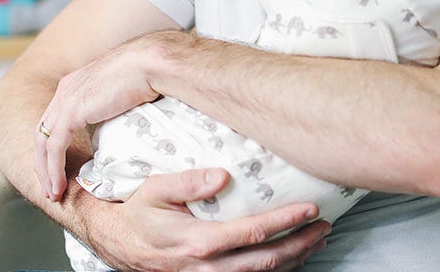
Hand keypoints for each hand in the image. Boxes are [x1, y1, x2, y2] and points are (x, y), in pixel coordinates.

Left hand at [35, 35, 162, 199]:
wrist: (150, 63)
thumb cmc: (148, 74)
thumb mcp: (124, 95)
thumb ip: (113, 109)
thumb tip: (120, 128)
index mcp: (75, 84)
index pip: (54, 120)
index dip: (52, 147)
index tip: (59, 168)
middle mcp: (65, 90)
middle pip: (42, 132)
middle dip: (43, 162)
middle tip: (50, 186)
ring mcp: (66, 100)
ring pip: (43, 143)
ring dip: (46, 171)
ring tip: (53, 193)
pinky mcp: (72, 111)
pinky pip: (54, 147)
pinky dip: (54, 169)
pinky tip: (59, 185)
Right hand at [88, 168, 330, 271]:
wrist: (116, 242)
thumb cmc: (138, 212)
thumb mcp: (155, 188)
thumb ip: (189, 181)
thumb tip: (224, 175)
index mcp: (198, 241)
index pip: (253, 233)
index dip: (285, 222)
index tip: (310, 208)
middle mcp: (207, 268)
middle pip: (266, 261)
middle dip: (300, 244)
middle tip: (323, 226)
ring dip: (294, 260)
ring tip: (317, 241)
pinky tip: (291, 259)